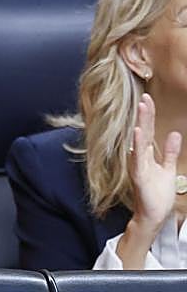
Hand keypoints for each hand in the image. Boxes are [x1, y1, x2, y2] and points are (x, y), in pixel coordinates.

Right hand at [126, 93, 180, 236]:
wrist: (153, 214)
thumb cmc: (157, 193)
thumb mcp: (168, 169)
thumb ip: (170, 152)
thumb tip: (175, 134)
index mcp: (147, 154)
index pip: (147, 130)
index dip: (149, 115)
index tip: (148, 98)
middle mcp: (140, 156)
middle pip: (143, 131)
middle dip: (144, 114)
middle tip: (145, 96)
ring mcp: (138, 164)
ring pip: (139, 140)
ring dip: (141, 123)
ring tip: (142, 108)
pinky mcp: (138, 174)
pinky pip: (138, 157)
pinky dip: (137, 143)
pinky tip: (138, 132)